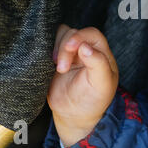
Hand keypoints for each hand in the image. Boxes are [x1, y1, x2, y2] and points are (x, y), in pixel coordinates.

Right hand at [47, 24, 118, 146]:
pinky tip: (47, 64)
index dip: (80, 36)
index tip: (70, 47)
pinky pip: (47, 45)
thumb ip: (98, 63)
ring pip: (59, 36)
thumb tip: (85, 47)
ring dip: (55, 48)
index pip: (91, 33)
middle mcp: (85, 48)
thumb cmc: (93, 100)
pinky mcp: (54, 59)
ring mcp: (69, 53)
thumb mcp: (102, 84)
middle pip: (72, 33)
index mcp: (101, 51)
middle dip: (64, 47)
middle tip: (62, 68)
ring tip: (57, 68)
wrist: (74, 115)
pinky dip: (45, 50)